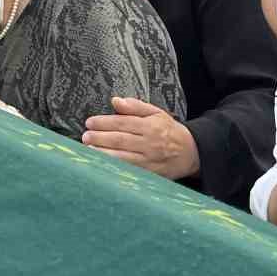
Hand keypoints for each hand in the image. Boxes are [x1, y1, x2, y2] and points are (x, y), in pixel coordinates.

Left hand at [82, 98, 199, 179]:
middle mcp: (149, 143)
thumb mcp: (156, 113)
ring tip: (88, 150)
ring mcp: (149, 161)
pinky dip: (113, 168)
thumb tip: (115, 101)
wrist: (191, 152)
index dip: (104, 122)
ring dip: (102, 154)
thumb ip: (135, 106)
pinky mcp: (149, 174)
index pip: (123, 122)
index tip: (89, 122)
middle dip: (99, 138)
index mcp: (150, 126)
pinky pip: (128, 171)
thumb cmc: (169, 131)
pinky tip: (101, 165)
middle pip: (120, 140)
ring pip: (122, 157)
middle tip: (85, 136)